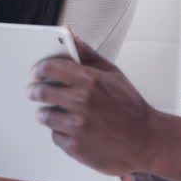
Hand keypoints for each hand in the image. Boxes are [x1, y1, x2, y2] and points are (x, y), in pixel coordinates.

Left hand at [29, 34, 159, 175]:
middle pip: (42, 92)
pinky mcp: (75, 147)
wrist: (146, 141)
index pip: (50, 67)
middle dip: (35, 92)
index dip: (39, 69)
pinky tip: (73, 130)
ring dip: (46, 113)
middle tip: (34, 93)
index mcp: (90, 80)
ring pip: (45, 116)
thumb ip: (87, 53)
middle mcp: (81, 101)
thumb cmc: (131, 107)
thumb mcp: (112, 73)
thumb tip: (69, 33)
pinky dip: (61, 133)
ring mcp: (77, 125)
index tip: (36, 73)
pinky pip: (56, 136)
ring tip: (56, 113)